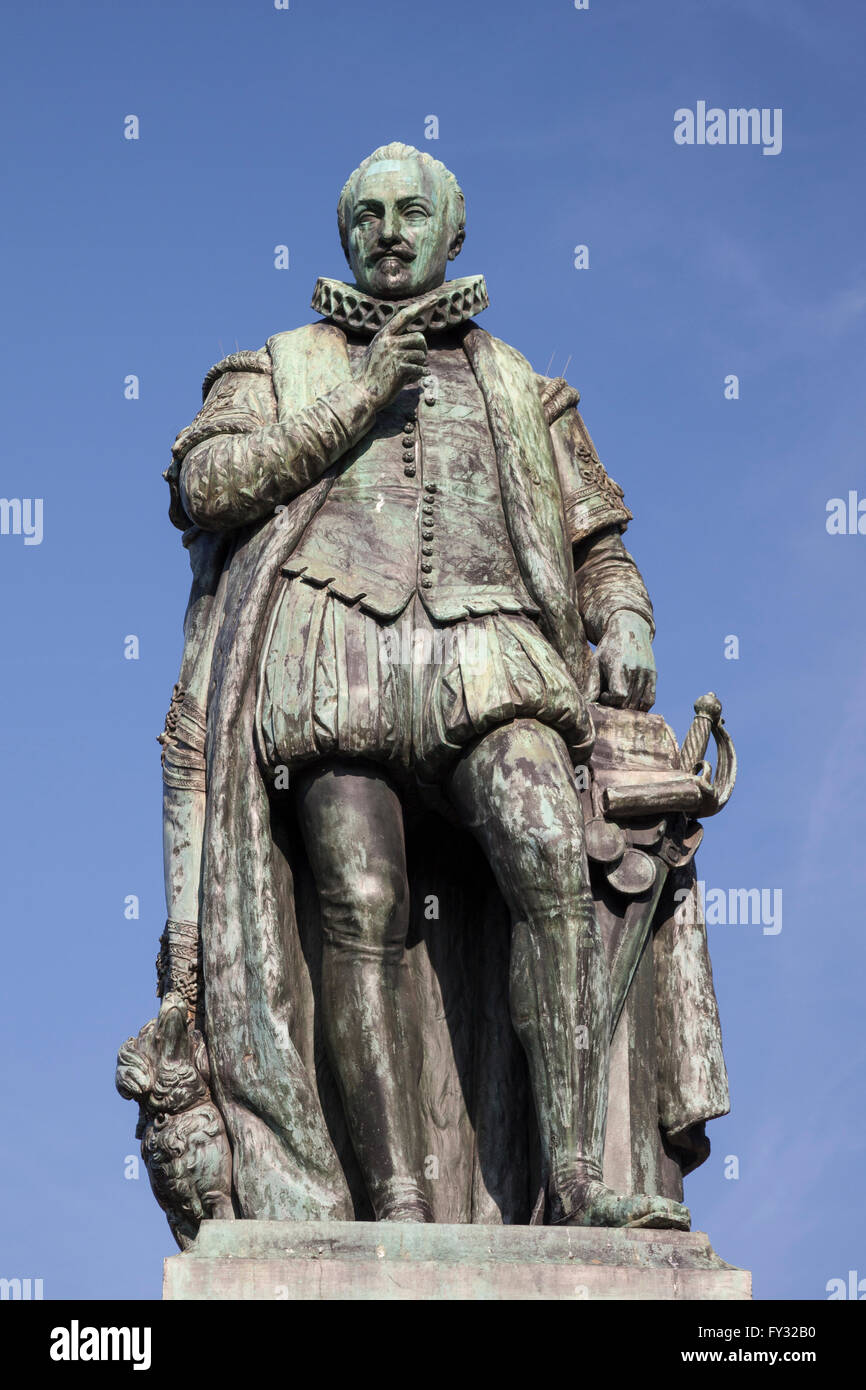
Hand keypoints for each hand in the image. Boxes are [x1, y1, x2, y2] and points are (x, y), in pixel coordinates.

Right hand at [354, 292, 439, 410]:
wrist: (362, 393)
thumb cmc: (372, 375)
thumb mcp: (379, 353)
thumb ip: (395, 344)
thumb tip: (419, 342)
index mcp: (383, 335)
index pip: (404, 315)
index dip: (421, 306)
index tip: (435, 299)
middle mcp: (388, 341)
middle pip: (419, 337)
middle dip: (423, 350)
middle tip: (418, 360)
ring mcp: (393, 354)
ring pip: (421, 354)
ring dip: (420, 364)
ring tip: (410, 372)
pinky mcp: (399, 369)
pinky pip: (421, 368)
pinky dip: (419, 375)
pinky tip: (410, 380)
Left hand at [595, 611, 655, 711]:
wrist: (630, 629)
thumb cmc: (609, 647)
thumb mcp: (596, 662)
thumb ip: (591, 685)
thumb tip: (585, 706)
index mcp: (618, 666)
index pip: (619, 695)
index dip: (609, 700)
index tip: (603, 694)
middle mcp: (634, 669)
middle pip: (627, 701)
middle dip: (616, 704)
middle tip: (609, 696)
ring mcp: (646, 672)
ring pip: (638, 703)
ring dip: (626, 706)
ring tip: (618, 696)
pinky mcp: (653, 675)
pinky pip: (650, 700)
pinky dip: (640, 707)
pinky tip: (630, 701)